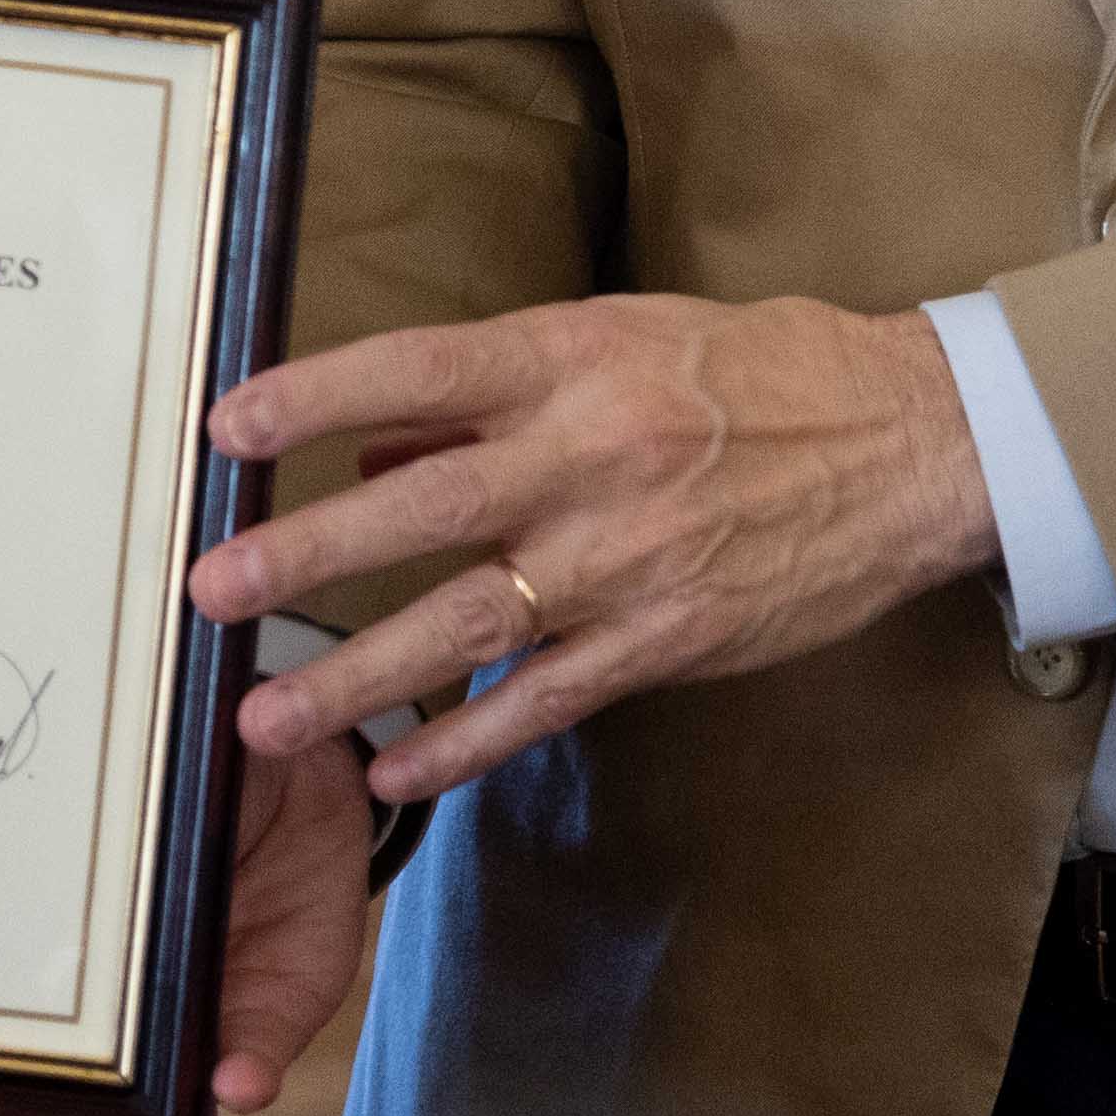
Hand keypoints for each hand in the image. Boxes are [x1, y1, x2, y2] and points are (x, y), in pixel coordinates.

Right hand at [0, 731, 367, 1115]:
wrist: (270, 752)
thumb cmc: (151, 774)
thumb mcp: (104, 791)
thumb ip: (74, 831)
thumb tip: (42, 865)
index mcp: (29, 989)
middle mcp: (97, 1037)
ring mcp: (177, 1043)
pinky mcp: (256, 1029)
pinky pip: (248, 1077)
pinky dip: (244, 1089)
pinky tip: (240, 1082)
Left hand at [192, 295, 996, 803]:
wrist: (906, 443)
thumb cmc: (752, 374)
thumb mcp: (616, 339)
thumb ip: (490, 389)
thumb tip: (370, 445)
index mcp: (569, 362)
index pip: (416, 370)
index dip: (314, 397)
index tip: (226, 429)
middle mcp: (588, 457)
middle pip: (421, 506)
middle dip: (307, 554)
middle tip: (210, 590)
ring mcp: (625, 559)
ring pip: (467, 623)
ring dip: (358, 676)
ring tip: (267, 718)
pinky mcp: (666, 639)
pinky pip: (544, 700)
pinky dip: (464, 742)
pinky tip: (394, 775)